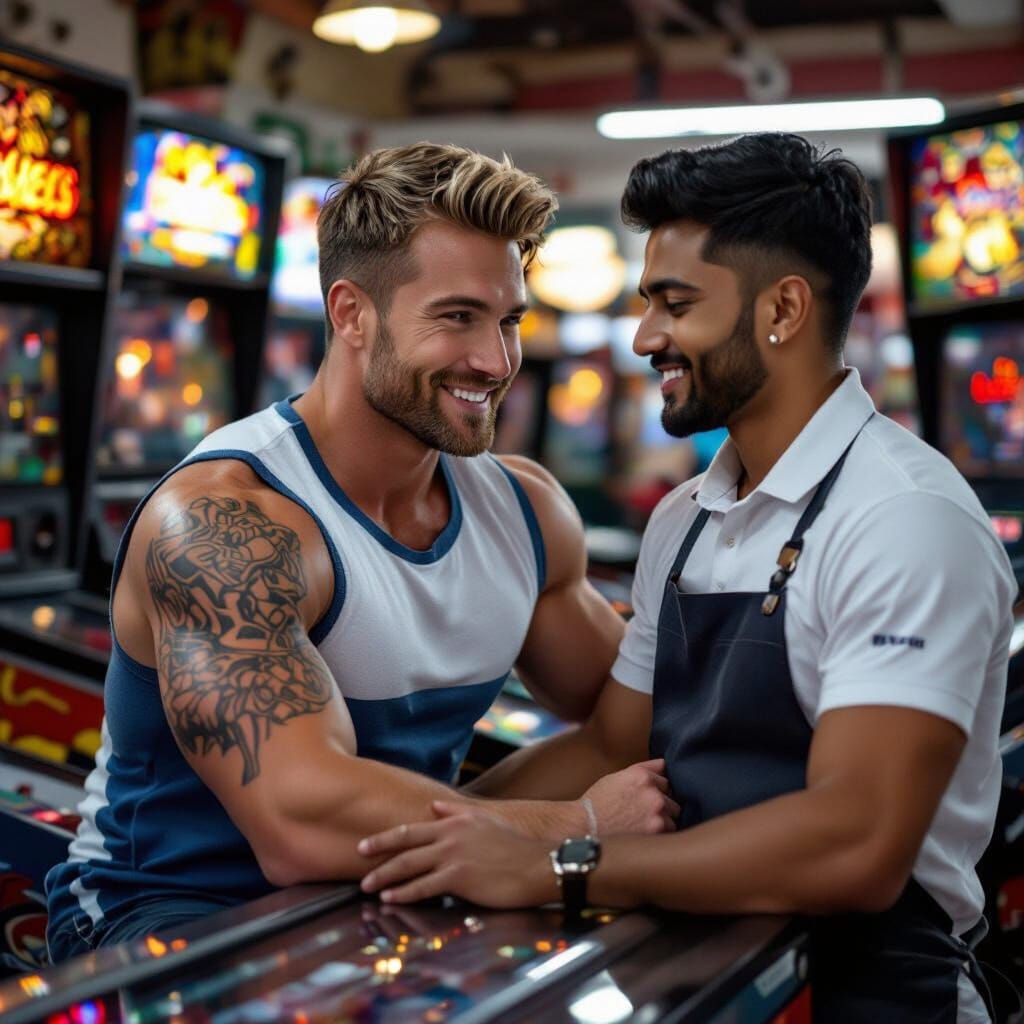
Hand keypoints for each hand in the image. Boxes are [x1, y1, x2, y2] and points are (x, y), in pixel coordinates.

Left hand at [359, 801, 557, 907]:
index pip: (412, 828)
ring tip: (366, 885)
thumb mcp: (485, 820)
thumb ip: (457, 811)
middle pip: (404, 843)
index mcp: (455, 821)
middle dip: (378, 852)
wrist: (537, 866)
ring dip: (384, 876)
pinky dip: (404, 893)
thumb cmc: (514, 847)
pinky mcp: (460, 877)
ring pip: (409, 865)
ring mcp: (453, 855)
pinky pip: (424, 886)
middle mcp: (450, 834)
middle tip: (357, 857)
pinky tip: (390, 899)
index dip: (386, 836)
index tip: (366, 843)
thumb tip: (435, 805)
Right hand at [582, 758, 678, 835]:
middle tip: (644, 811)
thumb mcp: (616, 777)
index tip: (646, 795)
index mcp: (641, 774)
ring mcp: (657, 810)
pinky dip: (662, 832)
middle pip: (672, 795)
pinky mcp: (657, 829)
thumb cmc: (598, 802)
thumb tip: (664, 765)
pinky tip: (645, 832)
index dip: (655, 787)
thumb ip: (642, 770)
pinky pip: (671, 829)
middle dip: (662, 802)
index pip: (664, 776)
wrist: (585, 826)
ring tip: (644, 823)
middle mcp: (651, 790)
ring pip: (674, 813)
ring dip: (664, 818)